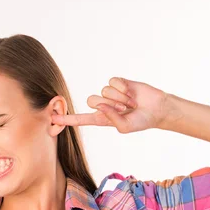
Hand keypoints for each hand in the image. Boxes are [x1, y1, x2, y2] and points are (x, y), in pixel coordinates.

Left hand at [51, 77, 171, 132]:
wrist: (157, 109)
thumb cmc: (141, 121)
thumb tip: (101, 105)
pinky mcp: (118, 82)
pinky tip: (132, 93)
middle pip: (91, 100)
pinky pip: (113, 82)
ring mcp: (110, 93)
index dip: (67, 119)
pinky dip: (123, 89)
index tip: (53, 118)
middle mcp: (104, 105)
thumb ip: (111, 119)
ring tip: (131, 103)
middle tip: (124, 109)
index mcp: (101, 119)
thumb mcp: (124, 127)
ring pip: (104, 91)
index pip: (81, 119)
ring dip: (120, 98)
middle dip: (109, 105)